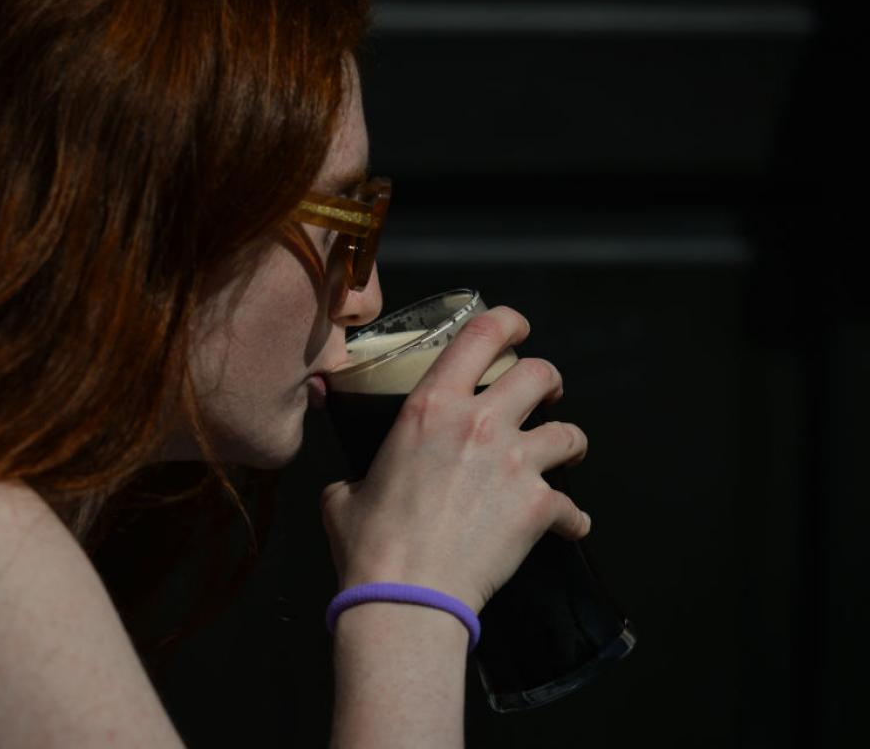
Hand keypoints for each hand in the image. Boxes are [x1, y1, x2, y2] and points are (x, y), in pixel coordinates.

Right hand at [319, 306, 590, 613]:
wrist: (407, 596)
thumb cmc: (370, 546)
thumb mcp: (345, 493)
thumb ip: (354, 475)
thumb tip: (349, 484)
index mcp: (429, 406)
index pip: (482, 334)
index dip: (509, 322)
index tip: (517, 329)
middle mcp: (478, 423)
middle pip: (539, 372)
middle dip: (548, 381)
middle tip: (543, 396)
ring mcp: (514, 463)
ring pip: (569, 431)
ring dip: (568, 441)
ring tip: (563, 453)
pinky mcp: (538, 507)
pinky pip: (573, 506)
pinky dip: (572, 518)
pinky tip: (566, 527)